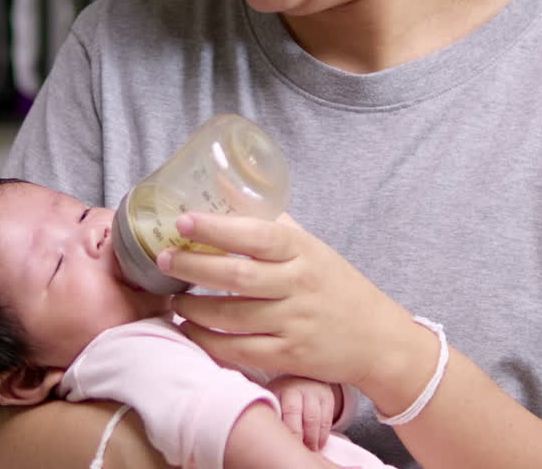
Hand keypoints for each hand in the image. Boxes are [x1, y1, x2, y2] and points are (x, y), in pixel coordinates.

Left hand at [158, 212, 414, 390]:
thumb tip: (224, 185)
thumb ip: (270, 222)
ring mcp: (295, 323)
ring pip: (232, 316)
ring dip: (193, 308)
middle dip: (193, 266)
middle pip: (238, 275)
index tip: (183, 221)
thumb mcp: (311, 247)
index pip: (257, 234)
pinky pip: (239, 350)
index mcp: (304, 251)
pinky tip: (189, 330)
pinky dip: (208, 341)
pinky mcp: (290, 356)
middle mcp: (300, 285)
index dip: (217, 227)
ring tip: (171, 299)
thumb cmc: (336, 286)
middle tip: (163, 259)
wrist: (378, 339)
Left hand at [265, 376, 338, 450]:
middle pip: (303, 416)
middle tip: (301, 450)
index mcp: (280, 389)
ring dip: (313, 439)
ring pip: (316, 419)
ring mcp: (314, 391)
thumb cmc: (280, 397)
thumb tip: (273, 438)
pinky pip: (327, 419)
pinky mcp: (327, 396)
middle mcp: (298, 387)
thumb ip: (273, 415)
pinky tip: (317, 444)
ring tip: (310, 451)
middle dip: (303, 438)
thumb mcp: (273, 400)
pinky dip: (323, 435)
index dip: (290, 432)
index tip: (287, 446)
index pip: (288, 412)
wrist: (297, 379)